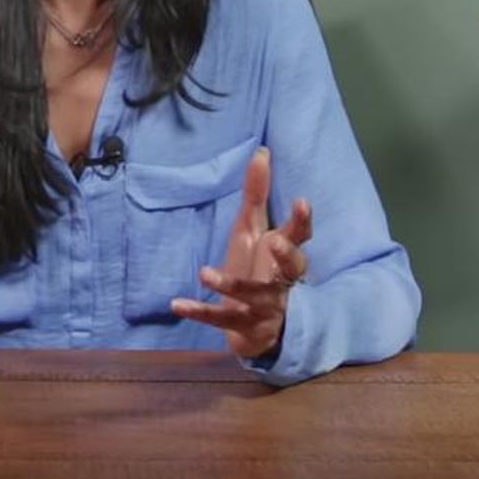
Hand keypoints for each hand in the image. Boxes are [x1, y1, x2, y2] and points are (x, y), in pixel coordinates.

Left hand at [171, 147, 311, 359]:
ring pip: (251, 295)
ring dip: (230, 283)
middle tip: (275, 242)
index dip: (301, 220)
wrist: (257, 326)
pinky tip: (177, 304)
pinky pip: (219, 318)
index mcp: (284, 254)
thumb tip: (261, 152)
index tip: (301, 202)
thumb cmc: (259, 269)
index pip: (299, 236)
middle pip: (291, 269)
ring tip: (205, 273)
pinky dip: (199, 311)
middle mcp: (280, 281)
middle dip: (286, 255)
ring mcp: (262, 305)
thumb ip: (258, 195)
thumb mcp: (255, 231)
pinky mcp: (239, 324)